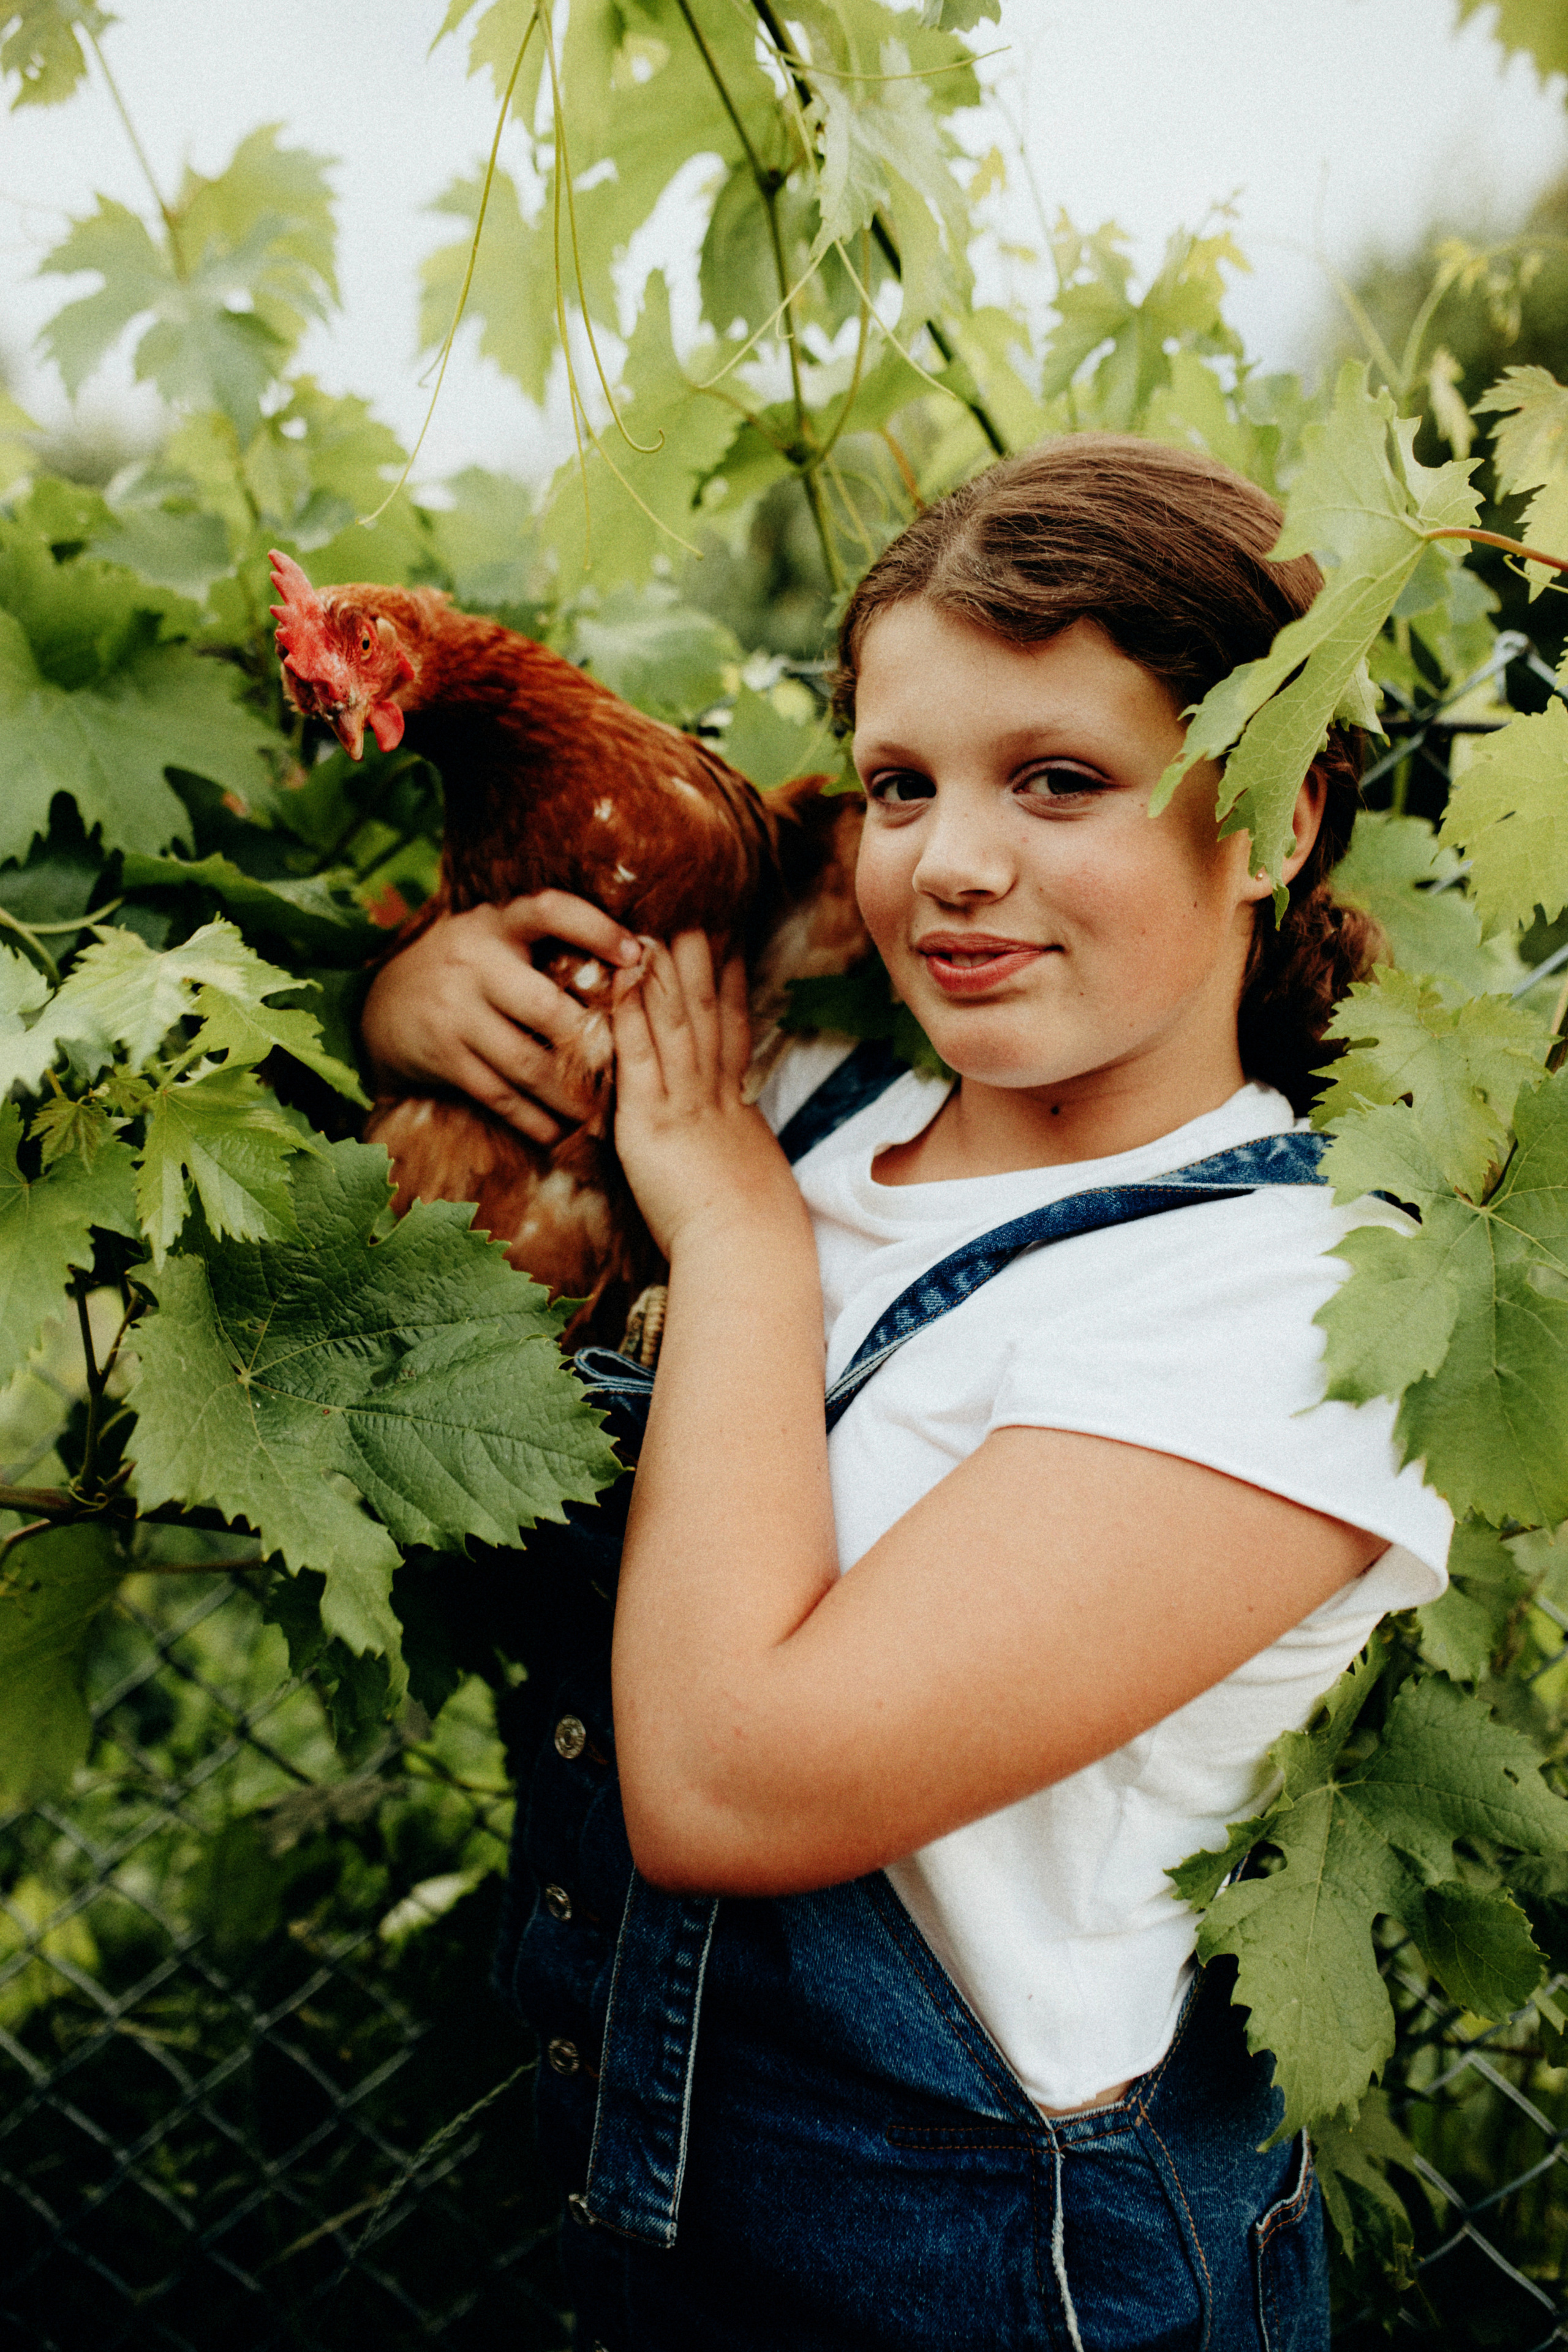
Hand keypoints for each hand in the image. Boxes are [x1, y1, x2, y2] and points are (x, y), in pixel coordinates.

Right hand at [361, 891, 639, 1144]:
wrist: (382, 1005)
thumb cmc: (468, 968)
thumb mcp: (496, 938)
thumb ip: (547, 941)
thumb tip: (637, 954)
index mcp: (496, 924)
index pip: (548, 911)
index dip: (594, 928)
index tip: (636, 952)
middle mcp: (474, 963)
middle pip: (547, 1007)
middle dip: (593, 1044)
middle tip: (632, 1068)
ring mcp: (455, 1012)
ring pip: (527, 1062)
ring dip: (570, 1096)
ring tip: (603, 1115)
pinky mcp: (443, 1057)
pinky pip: (499, 1095)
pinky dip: (533, 1120)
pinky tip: (560, 1133)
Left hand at [612, 933, 804, 1259]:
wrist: (745, 1249)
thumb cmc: (750, 1230)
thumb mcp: (752, 1178)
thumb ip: (740, 1153)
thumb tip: (744, 1152)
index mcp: (735, 1108)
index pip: (733, 1033)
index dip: (731, 986)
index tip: (728, 946)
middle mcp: (712, 1095)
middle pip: (707, 1013)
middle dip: (699, 960)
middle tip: (691, 910)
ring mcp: (682, 1103)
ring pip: (675, 1023)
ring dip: (663, 970)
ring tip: (652, 923)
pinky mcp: (650, 1120)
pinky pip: (637, 1054)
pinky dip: (629, 1013)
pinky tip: (619, 979)